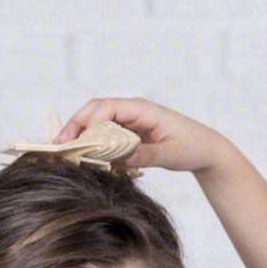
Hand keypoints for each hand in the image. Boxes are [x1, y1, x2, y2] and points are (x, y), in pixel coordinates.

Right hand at [54, 98, 231, 174]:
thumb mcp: (172, 154)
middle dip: (76, 126)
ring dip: (81, 136)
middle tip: (59, 147)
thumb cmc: (193, 147)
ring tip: (66, 154)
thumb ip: (149, 156)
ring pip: (97, 122)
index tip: (75, 141)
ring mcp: (130, 121)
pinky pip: (105, 135)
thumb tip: (123, 160)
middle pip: (95, 111)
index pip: (107, 108)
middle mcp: (133, 111)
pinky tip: (84, 159)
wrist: (207, 149)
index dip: (88, 122)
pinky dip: (93, 144)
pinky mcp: (129, 134)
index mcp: (143, 109)